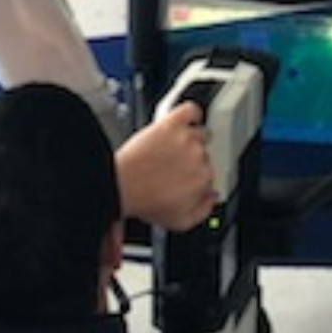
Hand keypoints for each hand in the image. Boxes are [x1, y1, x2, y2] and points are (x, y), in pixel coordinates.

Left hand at [116, 101, 217, 230]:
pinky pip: (191, 110)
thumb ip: (203, 210)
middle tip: (175, 164)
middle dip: (192, 159)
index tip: (186, 177)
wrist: (119, 184)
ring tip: (177, 145)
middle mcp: (199, 157)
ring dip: (192, 138)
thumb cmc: (144, 200)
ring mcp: (186, 139)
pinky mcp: (172, 123)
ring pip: (201, 133)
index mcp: (203, 180)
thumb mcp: (179, 222)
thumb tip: (212, 198)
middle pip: (205, 153)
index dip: (196, 176)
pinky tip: (188, 119)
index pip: (209, 174)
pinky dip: (192, 113)